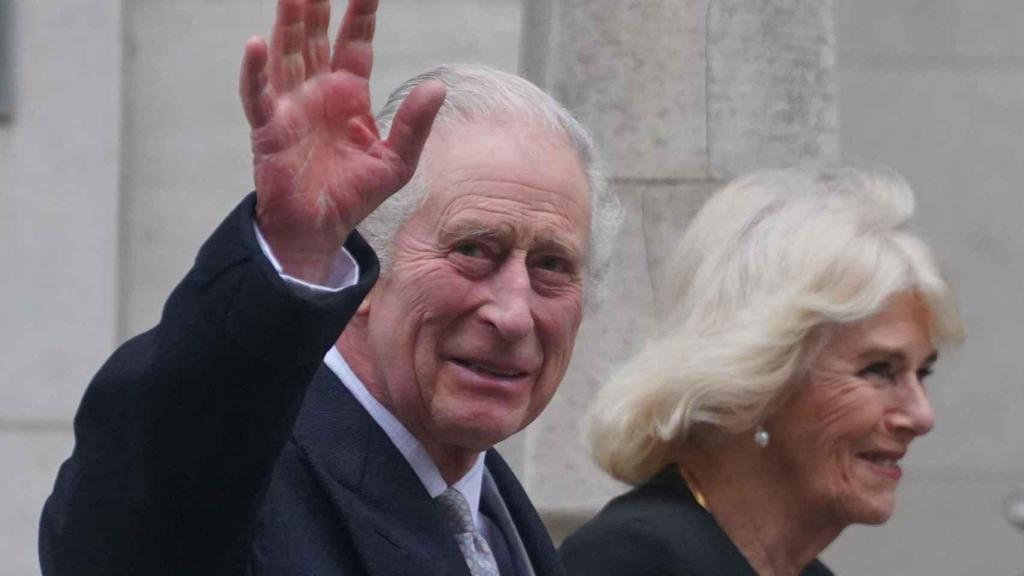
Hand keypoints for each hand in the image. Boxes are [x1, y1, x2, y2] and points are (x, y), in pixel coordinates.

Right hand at [240, 0, 445, 282]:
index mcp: (349, 95)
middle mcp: (317, 92)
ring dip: (287, 23)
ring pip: (287, 54)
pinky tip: (256, 44)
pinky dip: (255, 71)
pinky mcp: (269, 130)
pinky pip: (259, 95)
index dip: (361, 14)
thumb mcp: (396, 161)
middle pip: (315, 37)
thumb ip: (414, 125)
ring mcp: (290, 107)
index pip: (355, 43)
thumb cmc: (354, 196)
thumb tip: (437, 88)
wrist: (320, 231)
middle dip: (316, 5)